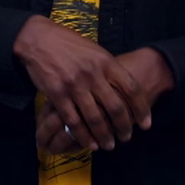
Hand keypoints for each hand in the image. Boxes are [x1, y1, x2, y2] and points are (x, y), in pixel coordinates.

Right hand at [14, 16, 151, 151]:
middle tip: (126, 137)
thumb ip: (107, 67)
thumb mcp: (93, 50)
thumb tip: (122, 87)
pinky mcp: (58, 94)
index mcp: (105, 61)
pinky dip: (83, 136)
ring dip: (104, 136)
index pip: (131, 88)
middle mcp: (93, 74)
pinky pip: (73, 121)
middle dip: (124, 127)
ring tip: (109, 145)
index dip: (141, 108)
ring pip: (95, 118)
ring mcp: (74, 85)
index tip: (146, 123)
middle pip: (116, 107)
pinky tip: (90, 143)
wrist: (38, 38)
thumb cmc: (67, 43)